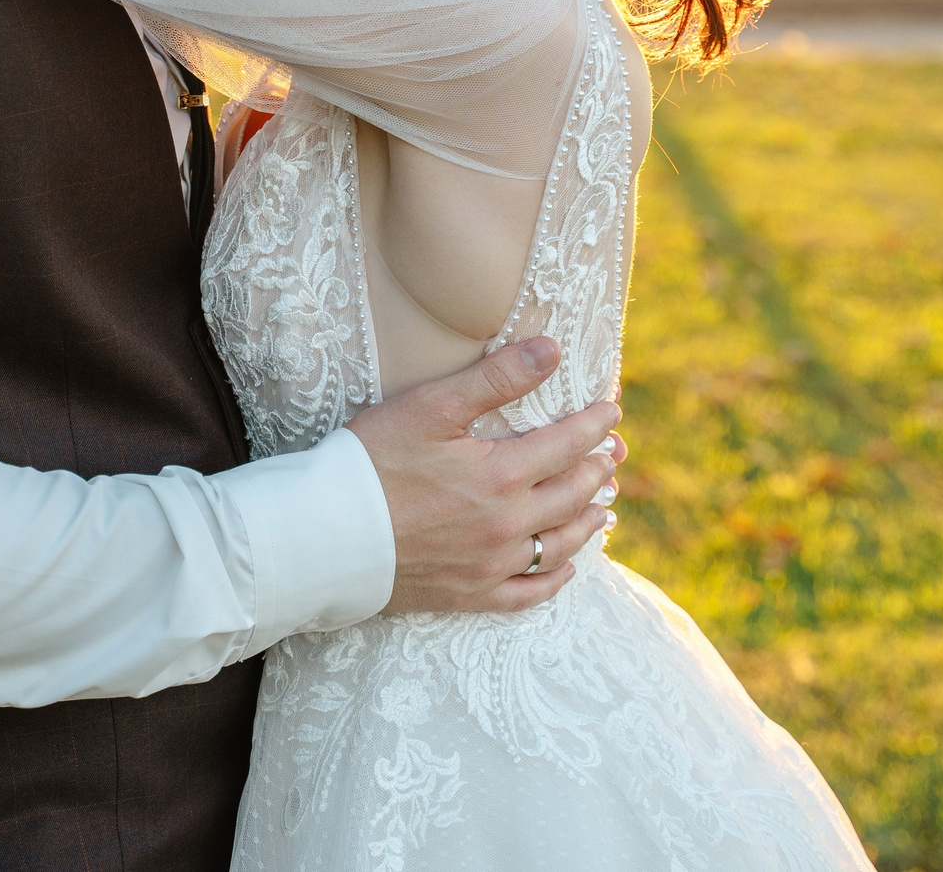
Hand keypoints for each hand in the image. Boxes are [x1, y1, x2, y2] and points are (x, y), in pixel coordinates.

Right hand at [345, 337, 625, 614]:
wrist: (326, 535)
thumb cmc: (372, 462)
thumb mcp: (433, 407)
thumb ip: (496, 378)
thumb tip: (552, 350)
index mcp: (502, 475)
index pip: (567, 445)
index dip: (593, 425)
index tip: (611, 411)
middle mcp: (507, 524)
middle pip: (572, 494)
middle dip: (599, 469)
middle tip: (616, 453)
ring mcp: (491, 565)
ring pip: (560, 544)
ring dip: (589, 521)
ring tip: (606, 505)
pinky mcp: (470, 593)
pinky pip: (528, 592)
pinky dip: (555, 579)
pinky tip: (567, 568)